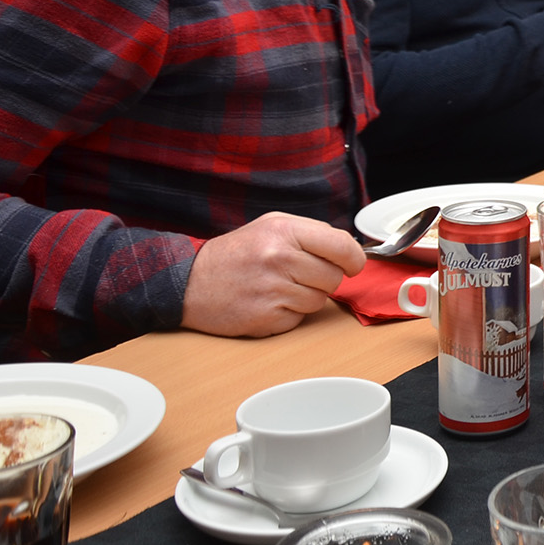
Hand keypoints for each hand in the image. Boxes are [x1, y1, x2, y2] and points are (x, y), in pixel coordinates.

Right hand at [181, 212, 366, 337]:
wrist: (189, 282)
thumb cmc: (236, 253)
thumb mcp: (271, 225)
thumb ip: (311, 233)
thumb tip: (348, 249)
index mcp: (285, 231)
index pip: (342, 246)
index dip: (354, 259)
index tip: (352, 265)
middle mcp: (279, 259)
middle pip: (334, 277)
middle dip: (324, 278)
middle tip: (301, 274)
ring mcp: (272, 291)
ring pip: (319, 301)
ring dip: (306, 297)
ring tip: (280, 286)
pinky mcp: (265, 319)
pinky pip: (299, 319)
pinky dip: (289, 314)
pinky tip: (269, 302)